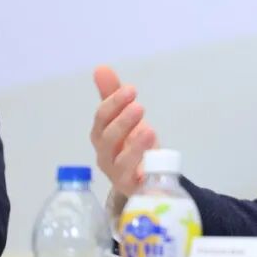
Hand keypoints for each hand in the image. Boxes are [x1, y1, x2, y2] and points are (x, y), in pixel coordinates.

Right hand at [89, 65, 157, 197]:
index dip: (113, 103)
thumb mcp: (125, 117)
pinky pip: (136, 181)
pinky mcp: (134, 187)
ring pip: (121, 161)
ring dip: (135, 146)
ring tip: (149, 130)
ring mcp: (119, 173)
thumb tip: (101, 68)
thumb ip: (113, 95)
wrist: (145, 176)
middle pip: (108, 139)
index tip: (131, 89)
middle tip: (138, 106)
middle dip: (122, 122)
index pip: (102, 119)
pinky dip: (144, 170)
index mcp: (102, 136)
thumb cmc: (131, 143)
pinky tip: (155, 158)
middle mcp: (106, 155)